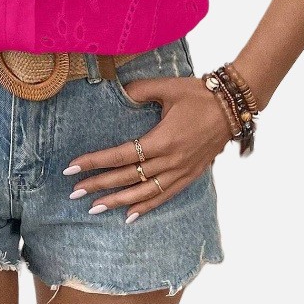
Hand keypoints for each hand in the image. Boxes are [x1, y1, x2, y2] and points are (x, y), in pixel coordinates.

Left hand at [63, 75, 231, 221]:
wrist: (232, 107)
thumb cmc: (197, 94)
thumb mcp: (166, 87)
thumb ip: (139, 90)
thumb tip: (117, 92)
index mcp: (161, 139)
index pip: (119, 156)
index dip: (94, 162)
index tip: (72, 168)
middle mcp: (169, 161)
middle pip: (127, 178)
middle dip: (98, 186)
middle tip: (74, 193)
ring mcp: (181, 171)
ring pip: (144, 193)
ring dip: (118, 202)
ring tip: (95, 209)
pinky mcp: (190, 175)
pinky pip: (165, 196)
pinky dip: (146, 207)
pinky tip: (130, 215)